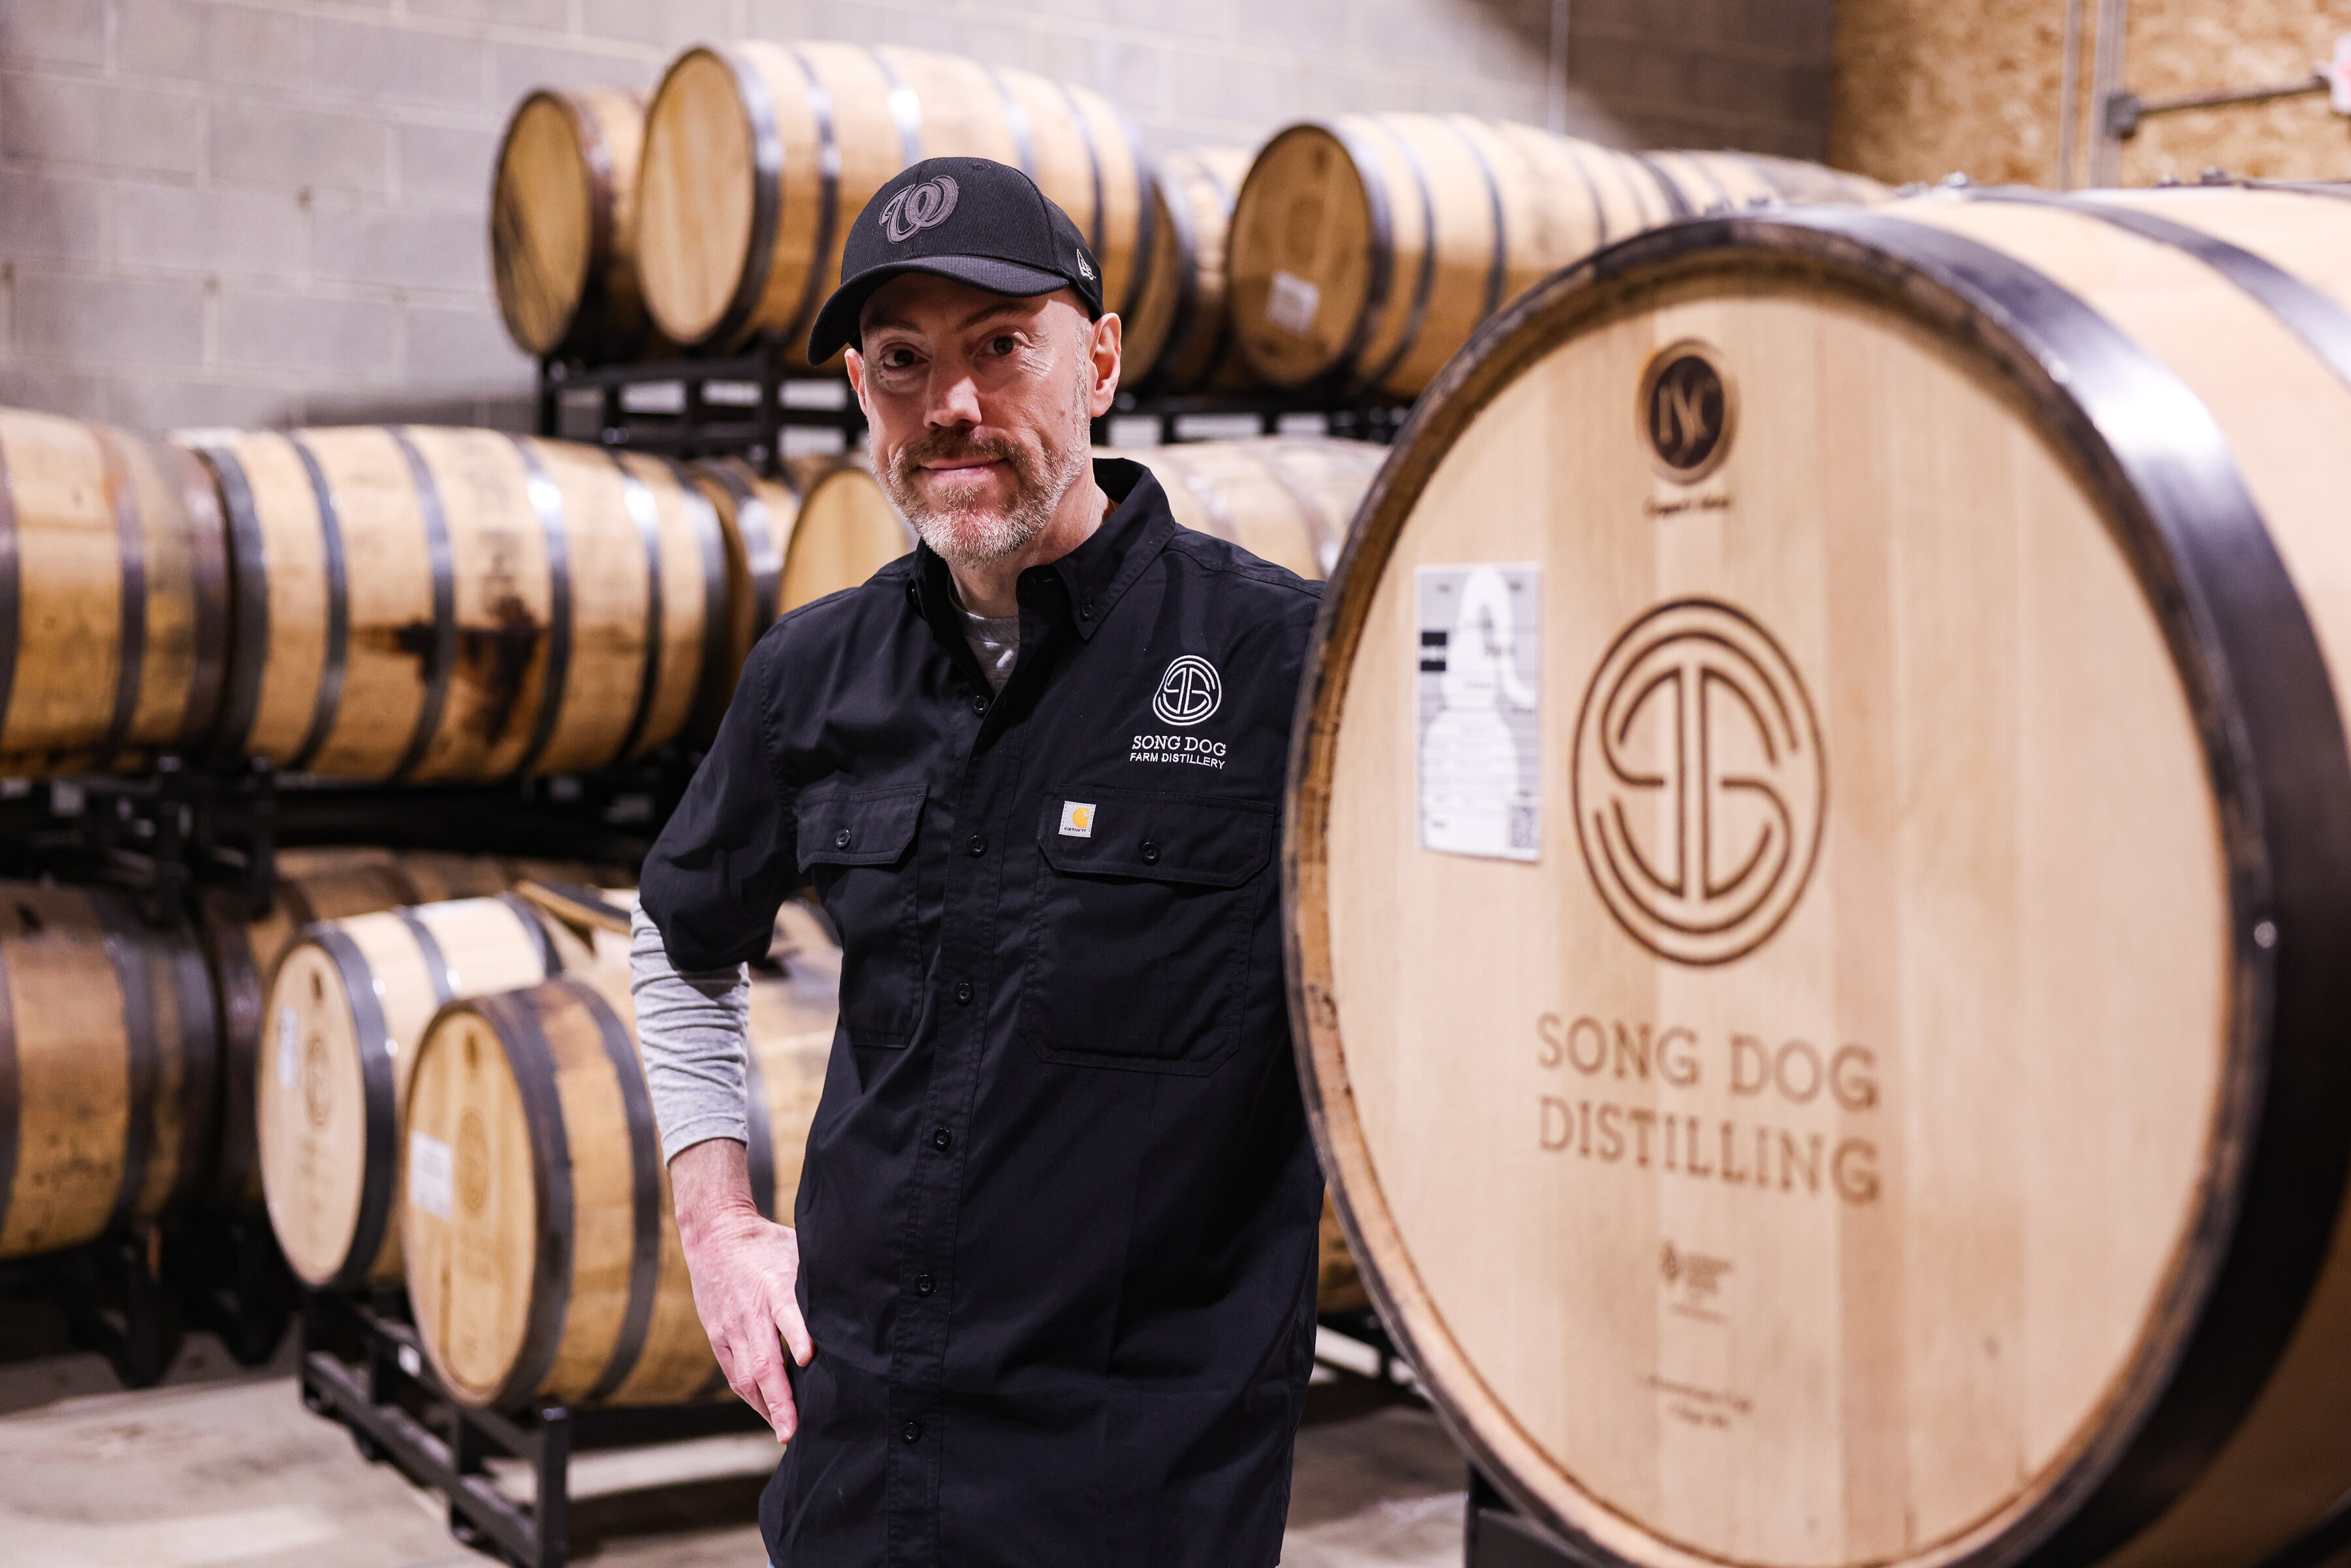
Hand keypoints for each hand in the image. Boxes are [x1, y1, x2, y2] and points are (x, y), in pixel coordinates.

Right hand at [671, 1139, 813, 1440]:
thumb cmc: (767, 1245)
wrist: (714, 1236)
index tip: (810, 1358)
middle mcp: (749, 1311)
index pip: (786, 1311)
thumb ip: (820, 1278)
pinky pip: (734, 1373)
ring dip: (766, 1406)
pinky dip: (752, 1397)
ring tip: (785, 1432)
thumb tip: (861, 1297)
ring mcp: (730, 1327)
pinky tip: (769, 1414)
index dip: (798, 1335)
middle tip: (794, 1430)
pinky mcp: (717, 1338)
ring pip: (745, 1374)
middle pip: (763, 1358)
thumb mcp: (797, 1249)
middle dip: (780, 1397)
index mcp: (773, 1284)